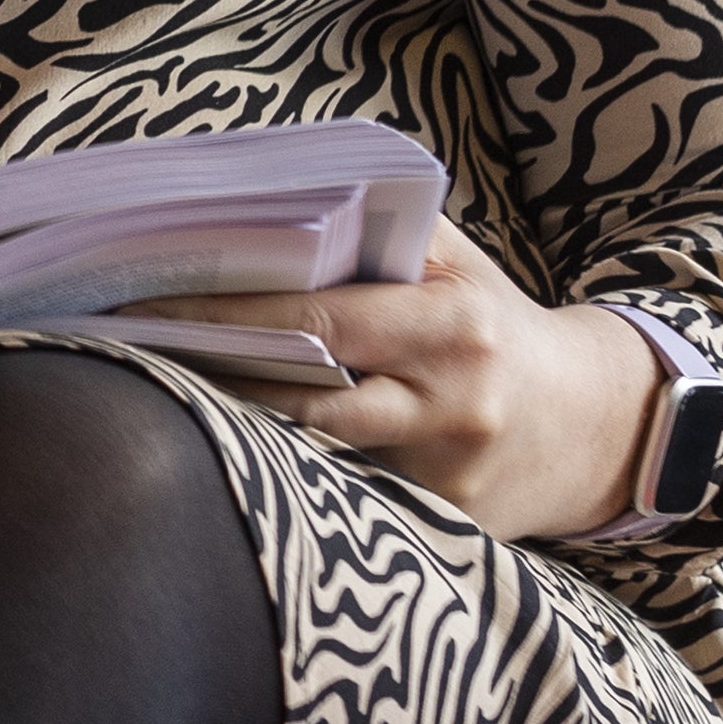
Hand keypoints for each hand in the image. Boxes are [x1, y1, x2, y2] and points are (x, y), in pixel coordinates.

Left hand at [178, 217, 661, 539]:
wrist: (599, 425)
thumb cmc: (497, 324)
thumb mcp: (457, 262)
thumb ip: (378, 225)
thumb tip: (268, 194)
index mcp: (451, 322)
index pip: (316, 316)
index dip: (225, 314)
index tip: (144, 303)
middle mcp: (451, 401)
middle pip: (303, 395)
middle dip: (210, 374)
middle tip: (123, 353)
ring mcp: (445, 476)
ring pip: (314, 456)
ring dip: (233, 431)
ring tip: (149, 401)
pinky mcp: (444, 529)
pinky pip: (346, 501)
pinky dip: (287, 479)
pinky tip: (222, 463)